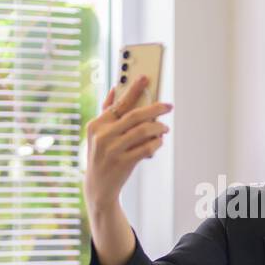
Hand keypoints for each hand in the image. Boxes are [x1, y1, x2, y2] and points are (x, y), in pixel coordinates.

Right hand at [83, 75, 171, 209]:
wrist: (99, 187)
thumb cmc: (102, 155)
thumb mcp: (97, 134)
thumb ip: (106, 111)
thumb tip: (114, 88)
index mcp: (96, 124)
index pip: (118, 103)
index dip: (133, 89)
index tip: (146, 78)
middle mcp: (103, 136)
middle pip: (135, 115)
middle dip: (155, 108)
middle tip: (168, 106)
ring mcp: (112, 150)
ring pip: (143, 131)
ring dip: (158, 127)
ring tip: (164, 127)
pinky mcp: (123, 163)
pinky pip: (147, 148)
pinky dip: (156, 143)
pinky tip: (158, 142)